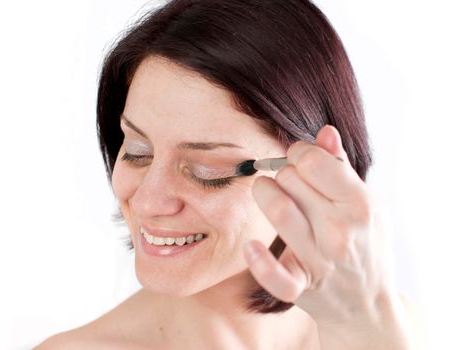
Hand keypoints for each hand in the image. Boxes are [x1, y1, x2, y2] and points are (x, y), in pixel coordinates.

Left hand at [243, 125, 394, 330]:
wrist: (369, 306)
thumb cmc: (365, 245)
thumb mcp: (366, 204)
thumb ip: (342, 168)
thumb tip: (325, 133)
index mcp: (360, 205)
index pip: (313, 161)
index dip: (298, 152)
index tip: (298, 158)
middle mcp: (341, 231)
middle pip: (290, 180)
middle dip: (282, 172)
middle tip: (287, 179)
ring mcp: (321, 260)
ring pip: (279, 211)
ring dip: (264, 194)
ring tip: (266, 192)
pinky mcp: (301, 286)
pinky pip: (274, 276)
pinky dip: (259, 261)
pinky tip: (252, 246)